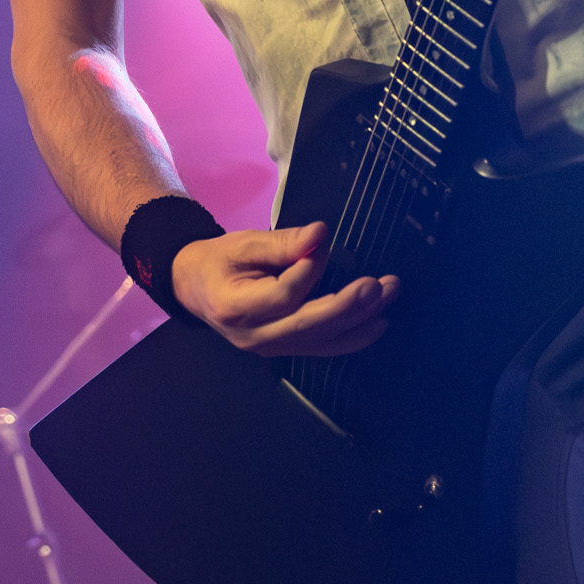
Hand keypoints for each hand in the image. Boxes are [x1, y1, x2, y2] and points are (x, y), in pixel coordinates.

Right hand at [172, 221, 400, 356]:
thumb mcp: (242, 243)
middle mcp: (255, 336)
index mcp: (237, 307)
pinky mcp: (284, 349)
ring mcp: (270, 348)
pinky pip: (321, 347)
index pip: (283, 296)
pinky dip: (352, 336)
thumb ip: (281, 242)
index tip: (320, 243)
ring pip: (319, 341)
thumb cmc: (218, 261)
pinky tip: (377, 322)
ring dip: (359, 320)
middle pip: (307, 326)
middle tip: (379, 286)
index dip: (308, 271)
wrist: (195, 288)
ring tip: (389, 296)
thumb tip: (320, 234)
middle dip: (347, 307)